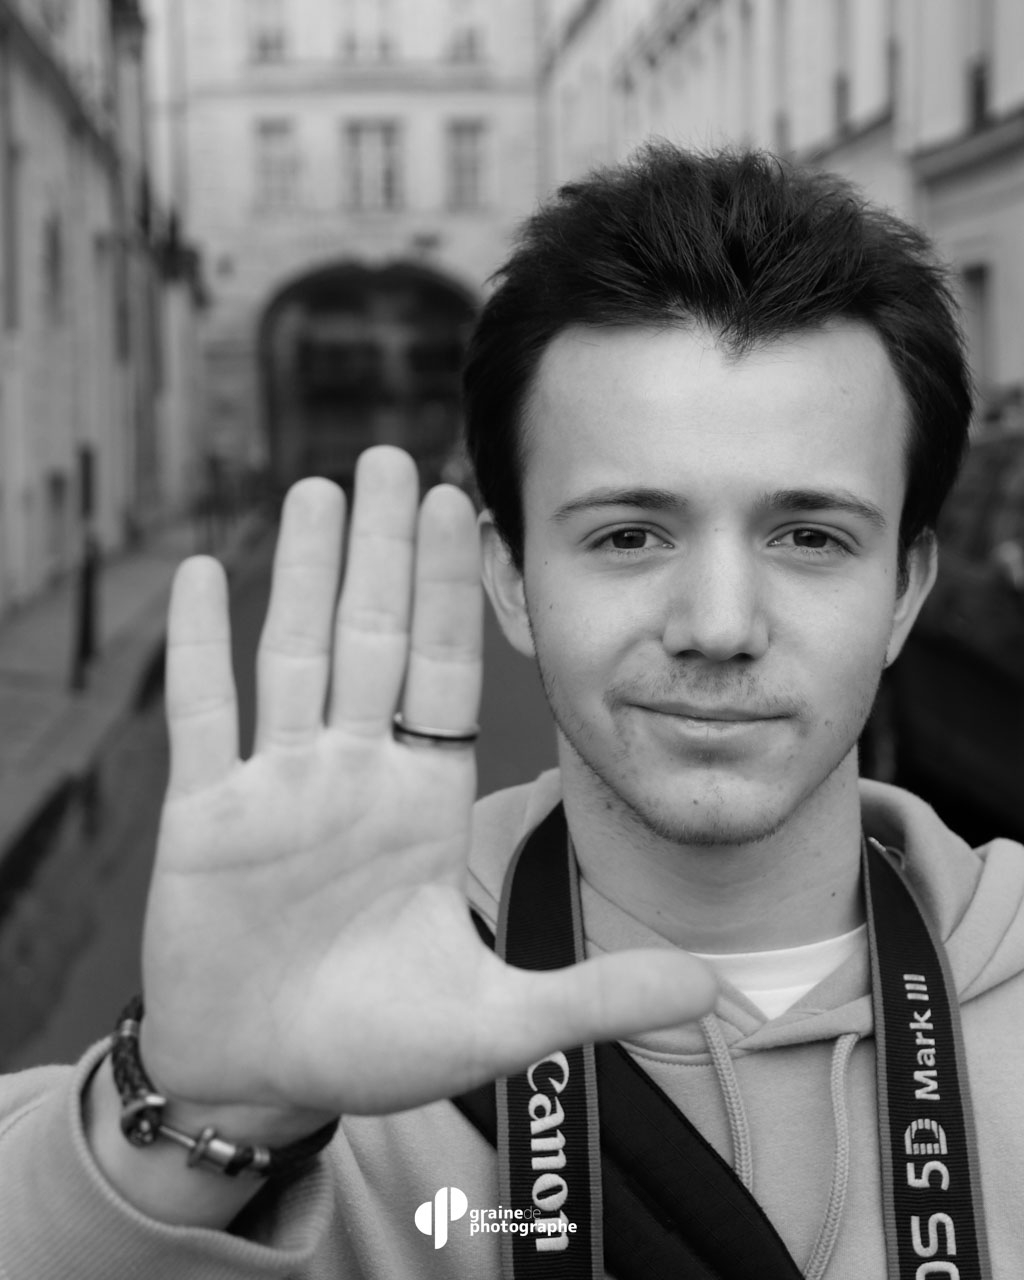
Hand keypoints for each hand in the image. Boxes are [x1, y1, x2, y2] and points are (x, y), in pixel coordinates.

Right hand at [140, 446, 715, 1126]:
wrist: (263, 1079)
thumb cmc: (373, 1046)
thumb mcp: (496, 1023)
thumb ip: (597, 996)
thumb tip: (717, 990)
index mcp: (419, 802)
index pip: (440, 672)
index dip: (450, 593)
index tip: (465, 508)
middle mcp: (349, 776)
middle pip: (369, 639)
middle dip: (384, 551)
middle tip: (394, 457)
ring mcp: (274, 788)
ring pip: (291, 653)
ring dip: (303, 572)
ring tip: (321, 487)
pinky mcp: (201, 818)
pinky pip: (201, 716)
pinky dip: (198, 647)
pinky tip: (203, 573)